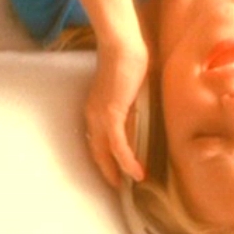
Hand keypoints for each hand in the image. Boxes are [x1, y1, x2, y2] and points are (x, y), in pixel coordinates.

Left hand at [85, 38, 148, 186]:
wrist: (122, 46)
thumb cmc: (129, 59)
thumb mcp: (129, 88)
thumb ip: (131, 103)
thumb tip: (140, 114)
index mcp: (95, 108)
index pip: (97, 139)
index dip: (105, 157)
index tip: (115, 170)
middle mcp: (92, 115)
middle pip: (96, 151)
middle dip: (107, 170)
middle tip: (117, 187)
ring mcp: (99, 116)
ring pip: (105, 152)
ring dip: (117, 170)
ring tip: (127, 185)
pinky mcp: (111, 115)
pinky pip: (118, 145)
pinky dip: (127, 161)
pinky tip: (137, 173)